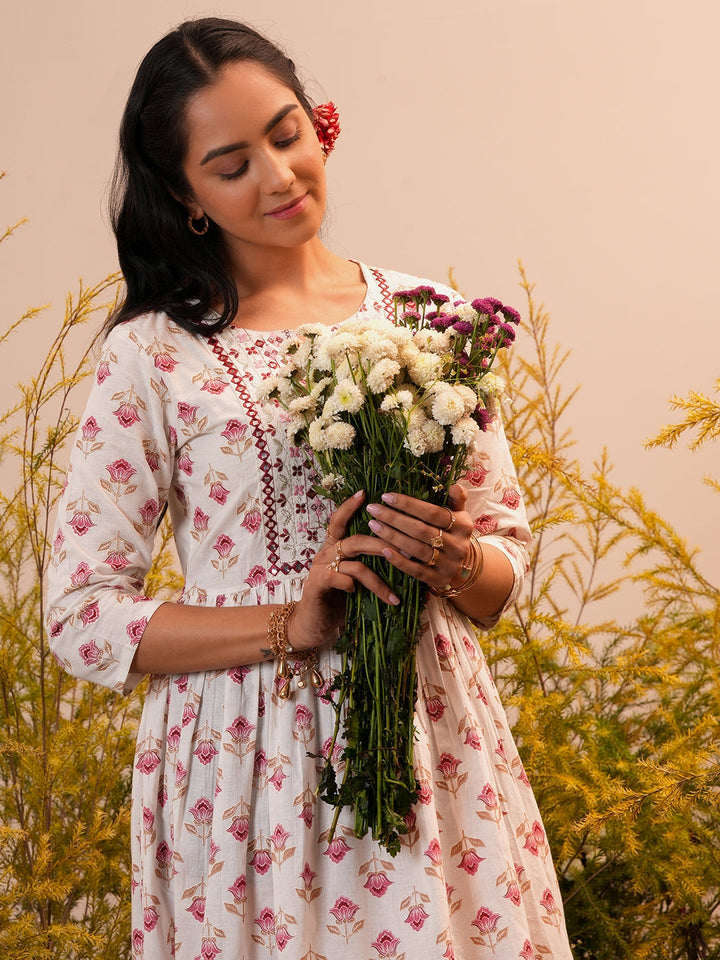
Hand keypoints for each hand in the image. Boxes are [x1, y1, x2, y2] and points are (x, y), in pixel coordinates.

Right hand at [288, 491, 400, 650]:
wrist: (312, 625)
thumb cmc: (337, 601)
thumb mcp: (354, 580)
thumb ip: (367, 566)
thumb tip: (398, 556)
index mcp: (334, 548)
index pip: (339, 521)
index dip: (349, 506)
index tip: (364, 492)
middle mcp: (326, 554)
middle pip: (356, 540)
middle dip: (383, 545)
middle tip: (406, 552)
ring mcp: (320, 569)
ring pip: (355, 564)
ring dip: (377, 581)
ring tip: (394, 595)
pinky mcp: (317, 585)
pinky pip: (339, 578)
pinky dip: (352, 585)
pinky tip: (357, 593)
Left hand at [364, 483, 473, 592]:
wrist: (464, 564)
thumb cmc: (453, 532)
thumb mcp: (460, 514)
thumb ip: (457, 498)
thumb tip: (454, 485)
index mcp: (463, 525)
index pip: (432, 513)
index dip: (409, 504)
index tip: (386, 496)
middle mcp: (458, 545)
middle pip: (421, 530)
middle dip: (394, 518)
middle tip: (373, 509)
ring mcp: (449, 564)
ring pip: (416, 549)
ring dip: (392, 537)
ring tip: (373, 525)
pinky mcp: (438, 580)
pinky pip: (416, 571)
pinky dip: (399, 561)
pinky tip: (383, 550)